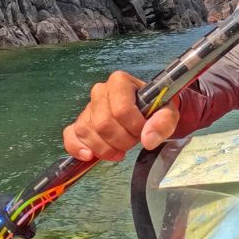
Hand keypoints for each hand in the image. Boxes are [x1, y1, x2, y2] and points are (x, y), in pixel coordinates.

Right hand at [63, 70, 179, 161]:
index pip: (121, 109)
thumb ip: (163, 122)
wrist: (145, 111)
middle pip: (103, 123)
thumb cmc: (154, 109)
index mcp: (120, 82)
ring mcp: (88, 107)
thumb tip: (147, 139)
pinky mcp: (79, 123)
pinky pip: (71, 135)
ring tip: (120, 151)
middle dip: (121, 140)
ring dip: (105, 148)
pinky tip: (89, 156)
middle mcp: (100, 91)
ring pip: (87, 131)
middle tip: (133, 142)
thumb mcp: (167, 112)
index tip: (143, 131)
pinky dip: (77, 147)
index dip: (134, 127)